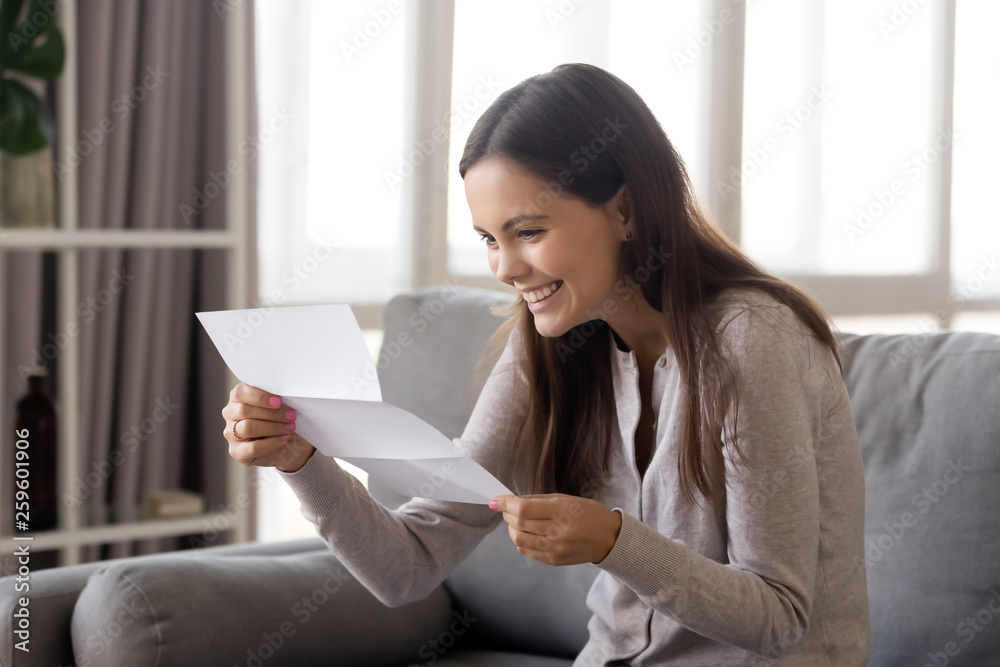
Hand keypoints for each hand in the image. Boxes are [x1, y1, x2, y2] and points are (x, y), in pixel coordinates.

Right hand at [222, 382, 315, 471]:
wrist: (289, 444)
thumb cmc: (281, 419)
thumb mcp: (280, 406)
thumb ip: (276, 399)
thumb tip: (284, 397)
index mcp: (238, 397)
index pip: (240, 393)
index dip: (260, 397)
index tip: (279, 401)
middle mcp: (230, 414)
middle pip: (244, 411)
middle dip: (272, 413)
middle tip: (291, 416)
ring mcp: (231, 433)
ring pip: (248, 428)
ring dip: (273, 427)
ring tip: (290, 427)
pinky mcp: (237, 451)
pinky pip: (253, 447)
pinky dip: (271, 443)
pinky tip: (283, 439)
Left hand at [489, 493, 621, 565]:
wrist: (609, 539)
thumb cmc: (589, 513)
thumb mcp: (567, 499)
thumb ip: (539, 500)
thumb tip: (513, 500)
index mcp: (562, 511)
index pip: (523, 509)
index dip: (506, 504)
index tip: (496, 500)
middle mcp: (558, 532)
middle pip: (519, 523)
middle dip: (507, 514)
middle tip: (506, 508)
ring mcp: (555, 548)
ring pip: (519, 539)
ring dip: (511, 528)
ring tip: (516, 521)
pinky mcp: (554, 560)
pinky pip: (526, 551)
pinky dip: (520, 540)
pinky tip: (526, 533)